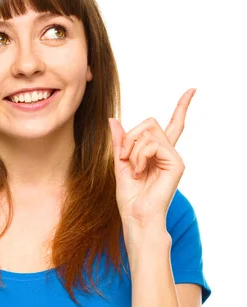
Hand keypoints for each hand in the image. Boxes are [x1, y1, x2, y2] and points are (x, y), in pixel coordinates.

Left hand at [108, 88, 195, 225]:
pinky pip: (152, 144)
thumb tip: (113, 119)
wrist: (136, 217)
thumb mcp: (120, 164)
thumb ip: (120, 142)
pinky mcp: (176, 163)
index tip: (193, 89)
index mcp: (158, 153)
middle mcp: (169, 152)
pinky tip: (138, 172)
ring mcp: (174, 157)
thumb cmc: (129, 197)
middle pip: (150, 123)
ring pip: (148, 132)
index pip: (173, 124)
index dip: (182, 106)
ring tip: (133, 171)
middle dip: (130, 137)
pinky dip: (138, 156)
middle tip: (123, 158)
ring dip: (132, 150)